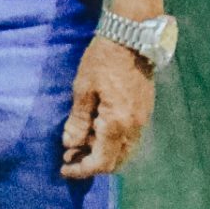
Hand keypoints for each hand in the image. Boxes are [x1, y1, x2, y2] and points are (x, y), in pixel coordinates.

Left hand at [60, 36, 155, 178]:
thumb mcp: (83, 89)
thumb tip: (70, 144)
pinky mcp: (145, 113)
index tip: (64, 169)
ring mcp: (143, 121)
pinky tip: (96, 132)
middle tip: (70, 157)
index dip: (81, 170)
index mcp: (117, 123)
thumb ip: (78, 120)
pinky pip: (130, 140)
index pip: (101, 162)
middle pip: (115, 163)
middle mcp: (134, 127)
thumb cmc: (102, 60)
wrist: (131, 38)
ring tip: (80, 144)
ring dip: (103, 155)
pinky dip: (113, 144)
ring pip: (124, 153)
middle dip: (91, 165)